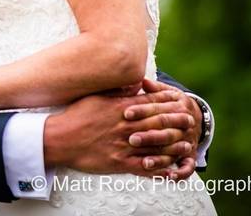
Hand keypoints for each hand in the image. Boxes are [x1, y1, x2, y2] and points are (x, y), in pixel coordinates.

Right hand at [45, 87, 195, 177]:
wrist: (59, 139)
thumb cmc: (75, 116)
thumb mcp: (95, 96)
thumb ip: (116, 90)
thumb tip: (134, 83)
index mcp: (120, 108)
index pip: (150, 103)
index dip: (168, 102)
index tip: (180, 100)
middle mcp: (126, 126)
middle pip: (158, 122)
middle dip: (177, 120)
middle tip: (191, 119)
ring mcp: (124, 145)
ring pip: (156, 145)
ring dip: (174, 145)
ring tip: (187, 144)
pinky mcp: (120, 163)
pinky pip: (145, 166)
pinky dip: (160, 168)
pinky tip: (171, 167)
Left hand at [123, 79, 201, 178]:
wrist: (195, 116)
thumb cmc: (169, 103)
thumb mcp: (165, 92)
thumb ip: (153, 88)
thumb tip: (142, 80)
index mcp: (177, 106)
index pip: (158, 108)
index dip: (142, 110)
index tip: (125, 113)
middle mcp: (185, 124)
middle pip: (166, 130)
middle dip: (149, 136)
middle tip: (131, 139)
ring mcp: (188, 141)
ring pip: (174, 150)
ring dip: (160, 158)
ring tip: (145, 163)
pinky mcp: (191, 156)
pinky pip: (188, 166)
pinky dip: (180, 173)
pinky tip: (168, 177)